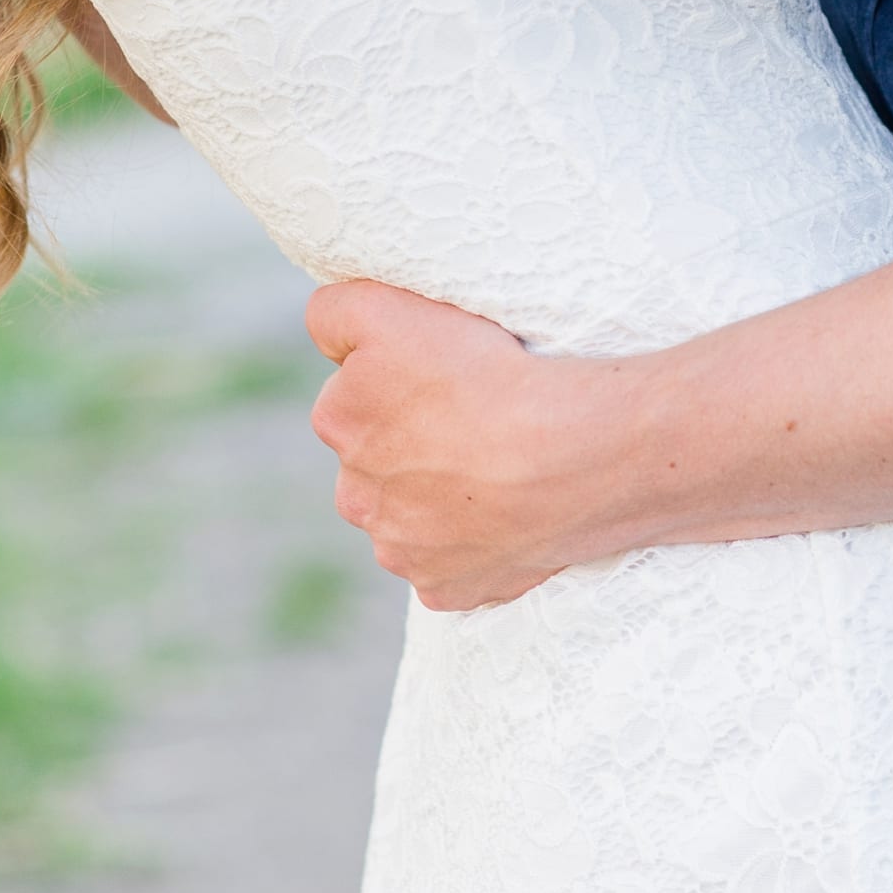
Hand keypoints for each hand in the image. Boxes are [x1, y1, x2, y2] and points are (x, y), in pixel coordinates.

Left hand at [307, 278, 621, 609]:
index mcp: (336, 421)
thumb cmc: (485, 373)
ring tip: (494, 471)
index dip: (396, 381)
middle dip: (411, 445)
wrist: (566, 456)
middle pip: (377, 462)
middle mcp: (355, 495)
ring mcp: (399, 548)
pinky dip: (469, 547)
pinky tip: (505, 518)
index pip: (350, 395)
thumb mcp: (386, 305)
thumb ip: (333, 313)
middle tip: (473, 423)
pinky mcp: (440, 587)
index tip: (442, 379)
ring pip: (408, 516)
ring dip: (437, 498)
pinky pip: (448, 566)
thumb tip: (326, 341)